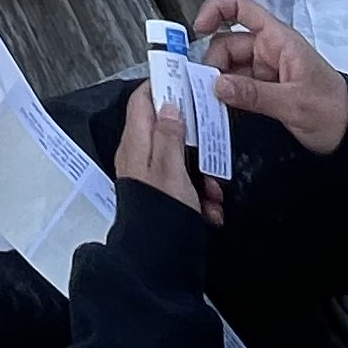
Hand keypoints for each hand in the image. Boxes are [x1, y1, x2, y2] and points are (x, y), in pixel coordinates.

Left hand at [115, 73, 219, 219]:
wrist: (158, 264)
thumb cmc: (160, 215)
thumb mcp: (169, 169)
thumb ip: (169, 134)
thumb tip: (168, 104)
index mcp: (136, 144)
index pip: (142, 100)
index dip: (162, 86)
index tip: (186, 83)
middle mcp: (141, 157)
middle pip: (170, 129)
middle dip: (197, 140)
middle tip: (212, 151)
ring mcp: (154, 178)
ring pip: (184, 160)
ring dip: (204, 173)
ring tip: (211, 191)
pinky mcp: (166, 197)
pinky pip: (187, 185)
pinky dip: (201, 195)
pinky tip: (209, 210)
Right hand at [195, 0, 347, 154]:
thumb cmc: (331, 111)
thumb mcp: (294, 103)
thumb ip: (254, 94)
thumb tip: (215, 84)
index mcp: (278, 40)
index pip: (242, 9)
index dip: (216, 10)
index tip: (197, 30)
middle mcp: (268, 50)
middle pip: (227, 44)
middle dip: (212, 63)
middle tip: (202, 87)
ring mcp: (264, 72)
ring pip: (228, 68)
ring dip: (217, 83)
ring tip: (209, 103)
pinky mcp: (263, 91)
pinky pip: (236, 87)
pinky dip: (225, 97)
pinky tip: (218, 110)